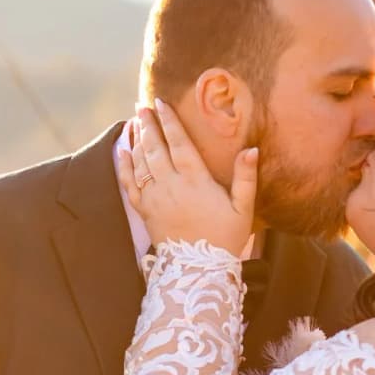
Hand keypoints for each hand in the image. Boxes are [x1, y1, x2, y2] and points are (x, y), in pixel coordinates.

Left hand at [116, 99, 256, 255]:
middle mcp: (171, 186)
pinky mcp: (145, 211)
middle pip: (155, 148)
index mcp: (196, 181)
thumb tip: (251, 149)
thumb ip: (246, 177)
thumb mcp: (243, 209)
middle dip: (148, 124)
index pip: (179, 143)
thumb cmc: (225, 239)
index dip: (169, 122)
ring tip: (135, 121)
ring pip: (140, 162)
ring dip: (136, 139)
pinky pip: (130, 184)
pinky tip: (122, 151)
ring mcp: (155, 198)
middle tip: (142, 105)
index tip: (161, 103)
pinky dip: (124, 166)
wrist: (199, 271)